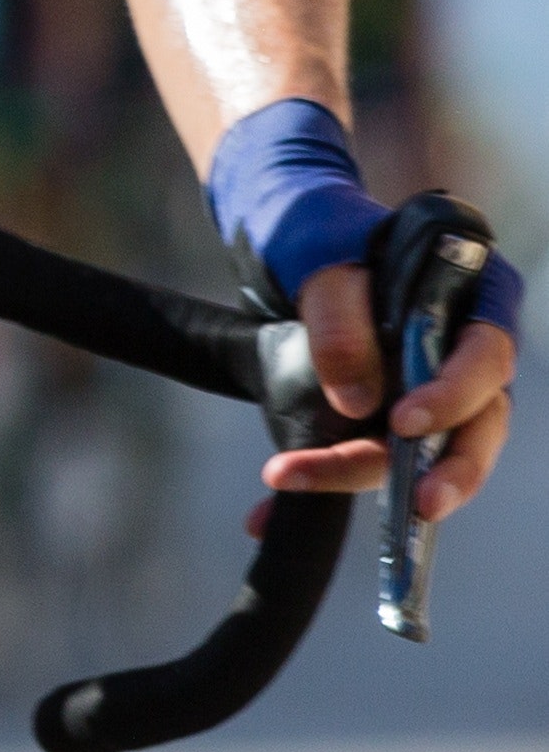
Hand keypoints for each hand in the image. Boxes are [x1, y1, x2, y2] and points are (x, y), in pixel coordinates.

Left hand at [219, 99, 525, 517]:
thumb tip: (356, 403)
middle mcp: (466, 358)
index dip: (453, 396)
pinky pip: (375, 456)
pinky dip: (325, 481)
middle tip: (416, 504)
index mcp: (475, 304)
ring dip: (375, 484)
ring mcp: (434, 392)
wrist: (296, 240)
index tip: (405, 422)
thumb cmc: (327, 238)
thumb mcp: (327, 266)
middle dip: (447, 472)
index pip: (485, 359)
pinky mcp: (393, 415)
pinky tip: (266, 512)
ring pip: (428, 453)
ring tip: (301, 493)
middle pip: (475, 426)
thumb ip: (342, 324)